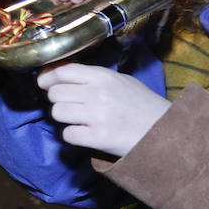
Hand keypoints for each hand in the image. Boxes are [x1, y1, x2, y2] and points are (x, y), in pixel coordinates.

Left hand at [38, 62, 170, 156]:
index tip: (44, 84)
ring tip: (78, 120)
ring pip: (57, 113)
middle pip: (55, 93)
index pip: (62, 71)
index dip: (47, 78)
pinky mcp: (98, 138)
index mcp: (103, 76)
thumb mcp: (121, 81)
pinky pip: (68, 135)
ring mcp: (97, 115)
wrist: (164, 130)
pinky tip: (85, 134)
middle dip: (57, 100)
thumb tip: (60, 74)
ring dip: (64, 119)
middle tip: (68, 106)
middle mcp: (98, 93)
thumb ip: (93, 77)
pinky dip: (73, 136)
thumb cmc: (142, 104)